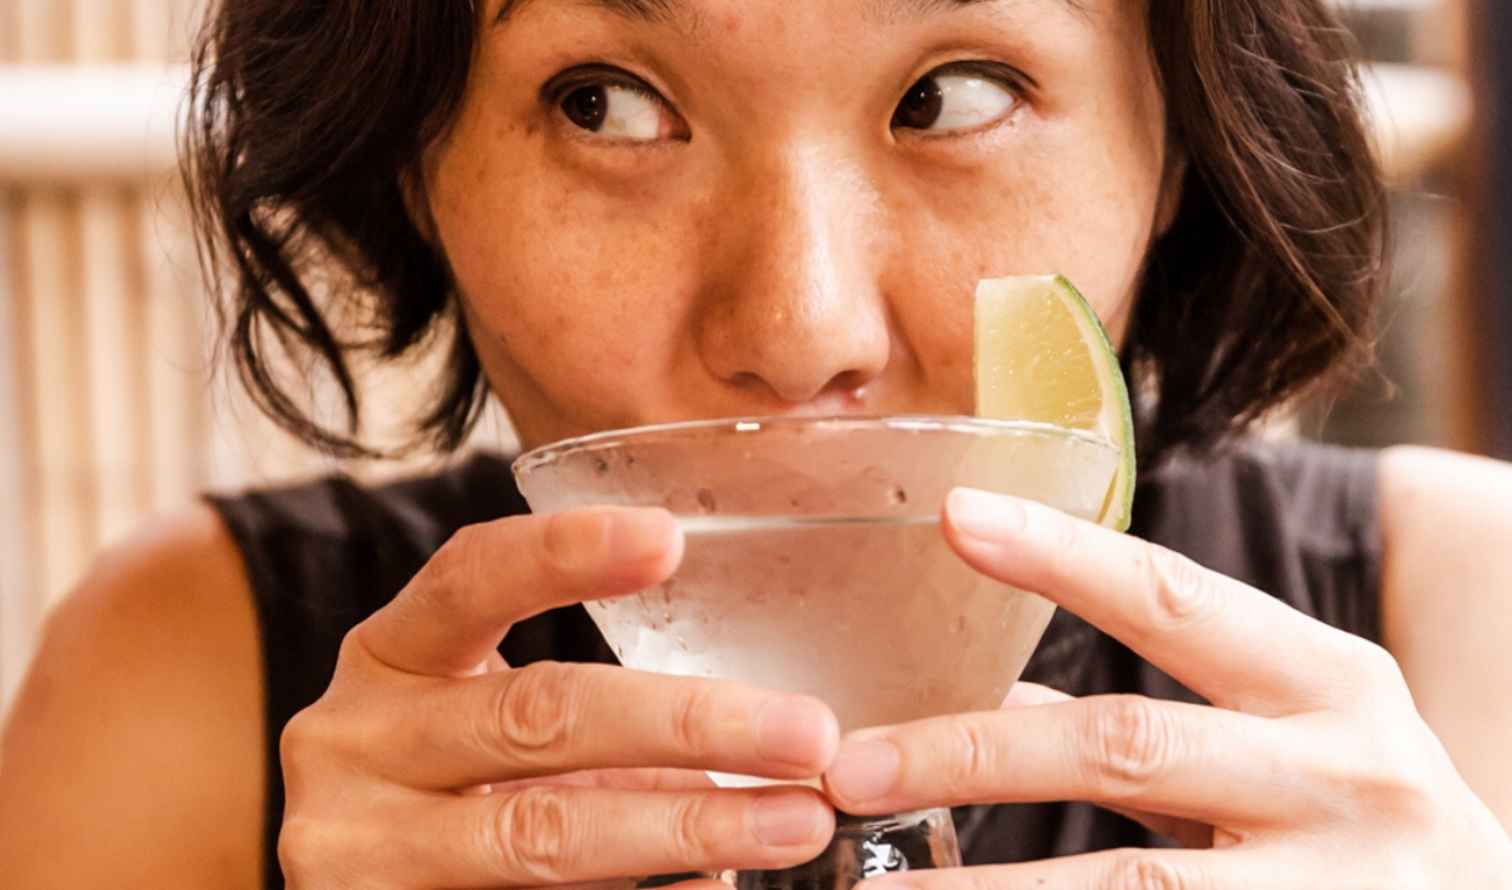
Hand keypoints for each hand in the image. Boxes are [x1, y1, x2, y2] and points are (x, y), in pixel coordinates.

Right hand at [278, 507, 839, 889]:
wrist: (331, 889)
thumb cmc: (440, 783)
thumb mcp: (484, 721)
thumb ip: (587, 721)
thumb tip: (761, 741)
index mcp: (389, 657)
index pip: (468, 581)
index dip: (563, 554)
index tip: (669, 538)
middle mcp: (355, 742)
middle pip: (535, 716)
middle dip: (687, 722)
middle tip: (808, 732)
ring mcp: (359, 847)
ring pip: (541, 833)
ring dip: (687, 827)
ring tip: (794, 824)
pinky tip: (716, 887)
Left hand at [823, 488, 1511, 888]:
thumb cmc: (1370, 821)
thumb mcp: (1295, 740)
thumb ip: (1159, 717)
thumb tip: (998, 700)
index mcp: (1333, 684)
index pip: (1176, 599)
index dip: (1063, 557)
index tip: (955, 518)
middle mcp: (1343, 775)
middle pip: (1125, 745)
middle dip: (972, 754)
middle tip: (849, 767)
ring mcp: (1335, 888)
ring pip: (1132, 885)